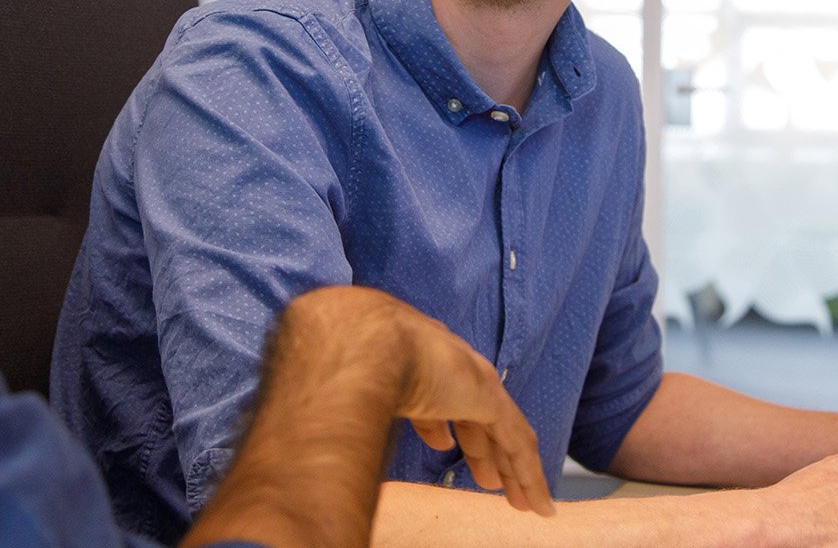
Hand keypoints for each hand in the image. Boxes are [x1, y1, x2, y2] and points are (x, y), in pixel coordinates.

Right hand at [282, 286, 554, 516]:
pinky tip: (538, 501)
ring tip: (523, 500)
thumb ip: (330, 389)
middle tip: (489, 478)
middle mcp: (447, 365)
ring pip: (504, 434)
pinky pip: (516, 442)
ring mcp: (470, 381)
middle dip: (483, 448)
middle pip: (474, 414)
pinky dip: (529, 474)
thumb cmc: (334, 349)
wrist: (354, 336)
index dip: (440, 419)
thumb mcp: (334, 372)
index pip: (434, 393)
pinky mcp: (485, 398)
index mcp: (413, 357)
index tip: (442, 441)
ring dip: (514, 470)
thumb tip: (299, 410)